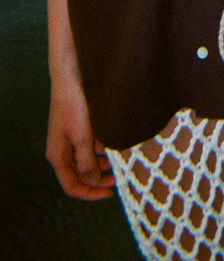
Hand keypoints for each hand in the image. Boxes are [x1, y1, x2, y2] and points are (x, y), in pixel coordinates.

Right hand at [46, 79, 115, 200]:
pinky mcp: (78, 129)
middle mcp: (62, 151)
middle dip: (98, 178)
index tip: (110, 192)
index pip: (71, 185)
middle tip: (118, 178)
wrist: (72, 78)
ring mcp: (70, 140)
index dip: (90, 193)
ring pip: (87, 160)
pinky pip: (90, 146)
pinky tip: (113, 142)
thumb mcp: (82, 137)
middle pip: (79, 175)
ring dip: (101, 162)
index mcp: (58, 156)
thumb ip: (86, 162)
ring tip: (118, 158)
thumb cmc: (74, 106)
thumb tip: (92, 182)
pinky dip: (101, 148)